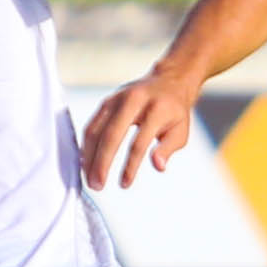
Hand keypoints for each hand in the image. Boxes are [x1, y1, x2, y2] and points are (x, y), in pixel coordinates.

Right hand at [79, 71, 199, 189]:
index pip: (139, 142)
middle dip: (101, 163)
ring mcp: (117, 99)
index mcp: (156, 109)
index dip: (130, 166)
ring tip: (89, 178)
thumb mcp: (180, 131)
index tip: (124, 184)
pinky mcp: (107, 101)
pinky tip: (86, 161)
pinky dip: (86, 145)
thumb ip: (168, 148)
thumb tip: (158, 166)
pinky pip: (92, 124)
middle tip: (97, 185)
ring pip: (96, 129)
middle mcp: (134, 101)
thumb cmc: (174, 111)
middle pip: (111, 135)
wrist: (168, 82)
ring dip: (89, 156)